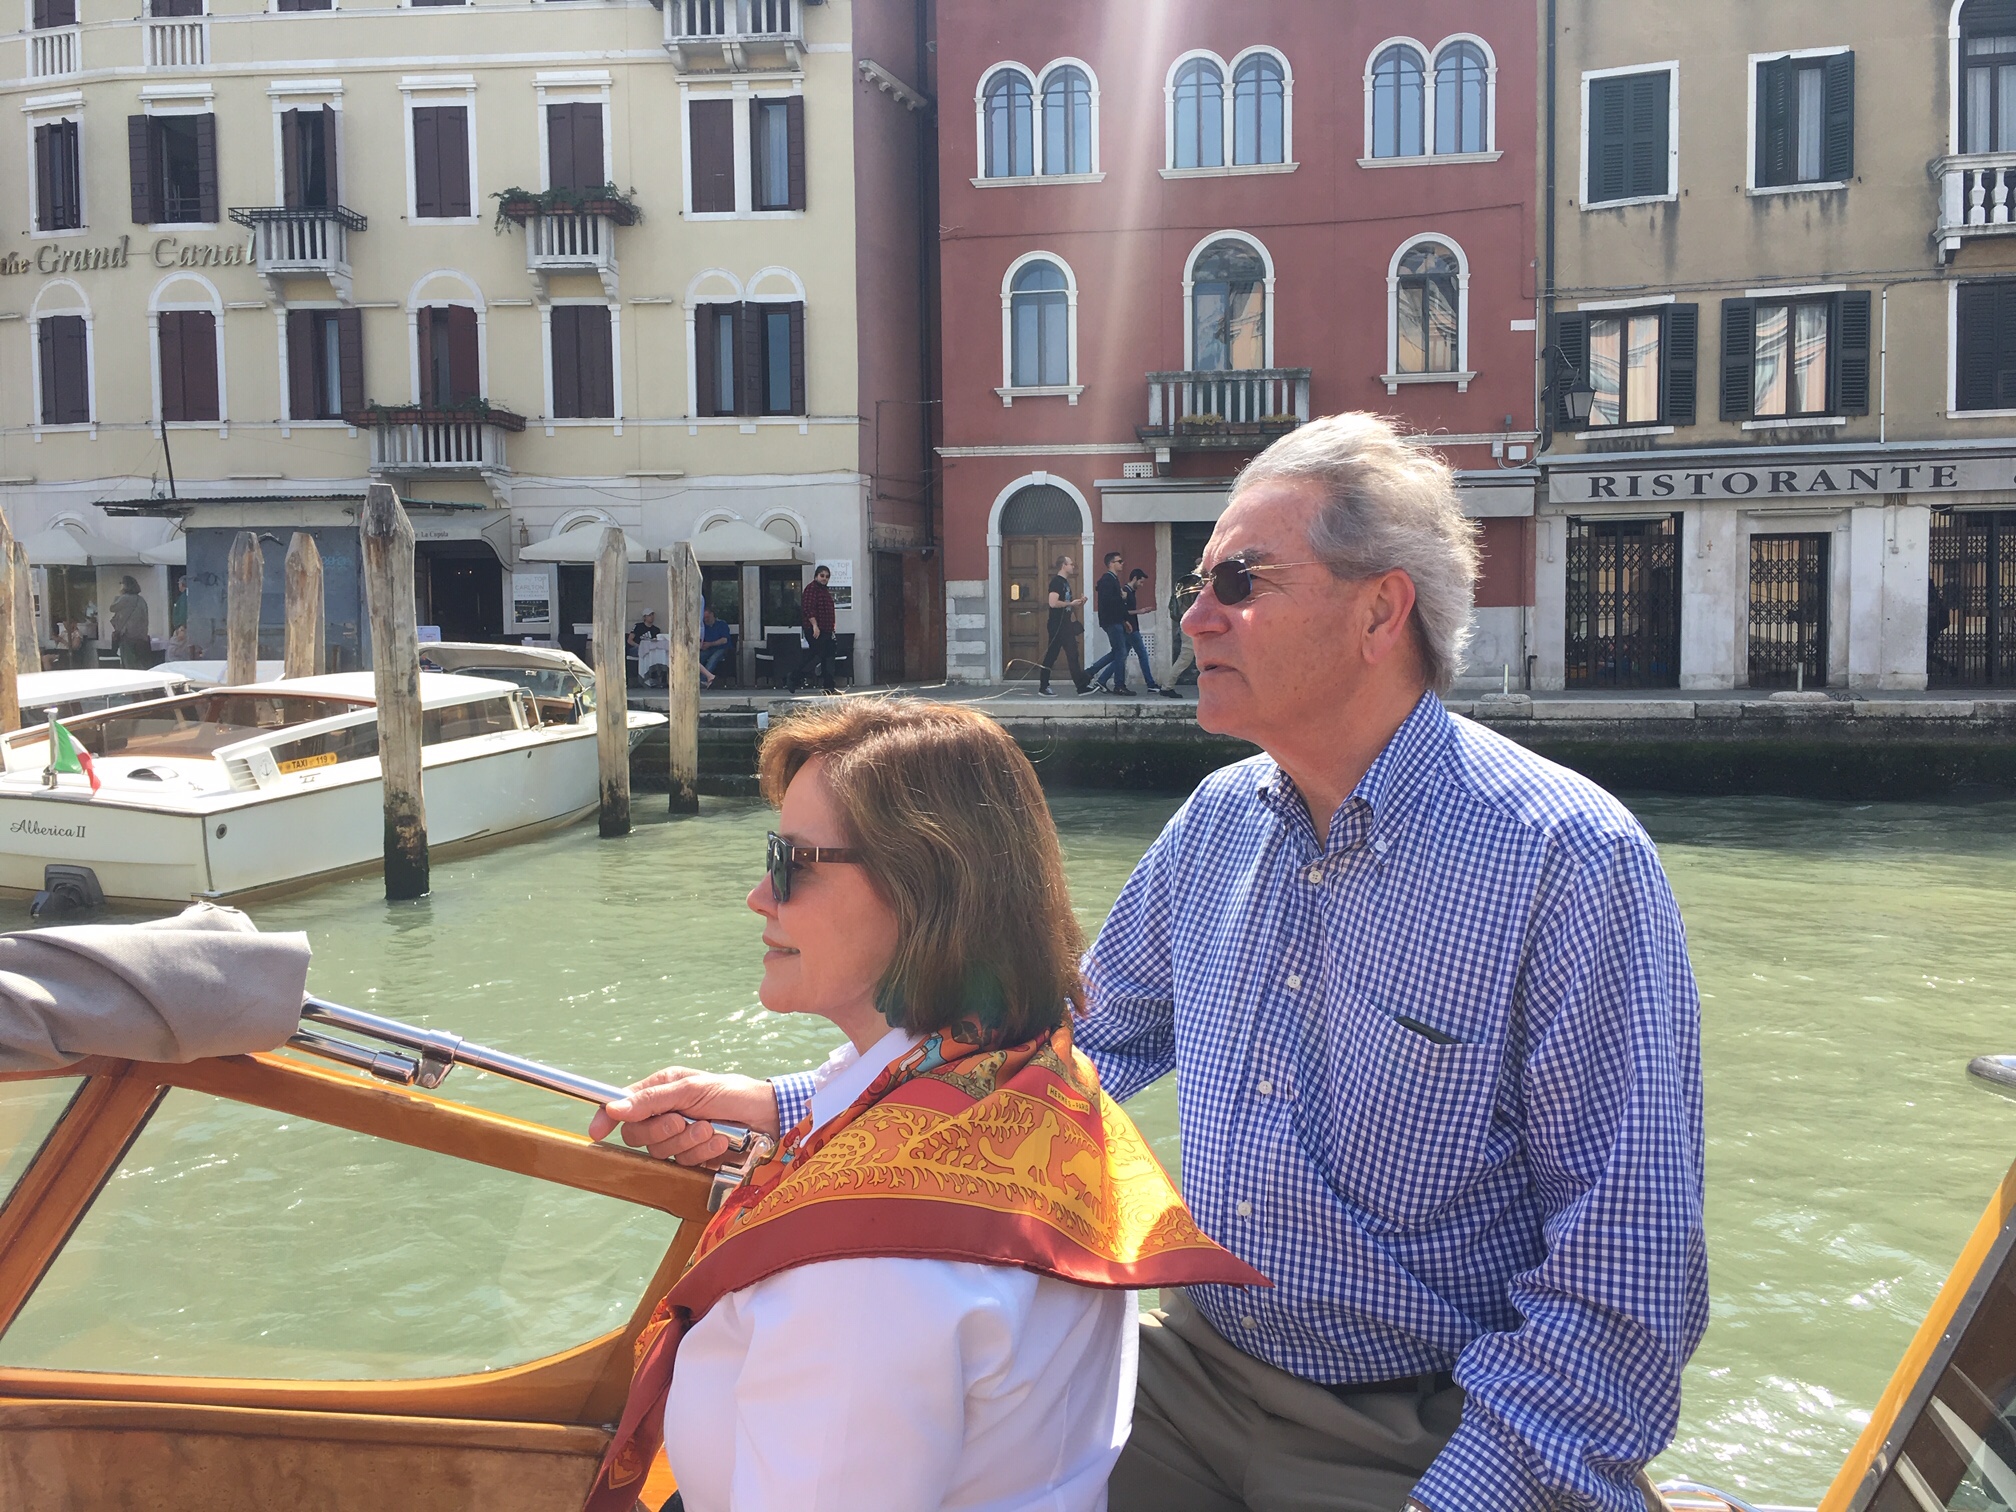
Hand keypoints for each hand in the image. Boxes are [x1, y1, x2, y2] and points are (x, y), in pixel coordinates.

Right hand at [587, 1066, 780, 1164]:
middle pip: (637, 1135)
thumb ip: (652, 1100)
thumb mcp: (691, 1089)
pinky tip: (720, 1143)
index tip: (596, 1131)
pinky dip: (702, 1153)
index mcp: (661, 1091)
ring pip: (661, 1152)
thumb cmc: (732, 1093)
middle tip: (682, 1120)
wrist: (768, 1117)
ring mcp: (679, 1139)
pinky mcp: (694, 1159)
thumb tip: (614, 1107)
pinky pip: (684, 1164)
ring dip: (688, 1141)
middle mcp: (665, 1115)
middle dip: (661, 1131)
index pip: (623, 1105)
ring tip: (711, 1128)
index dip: (606, 1117)